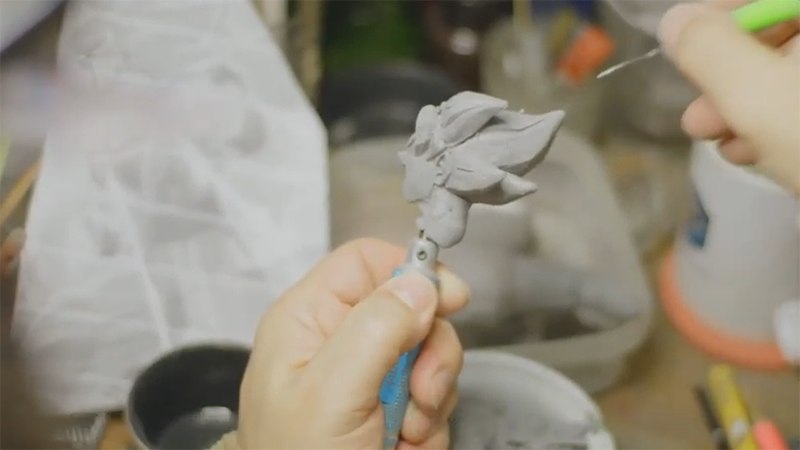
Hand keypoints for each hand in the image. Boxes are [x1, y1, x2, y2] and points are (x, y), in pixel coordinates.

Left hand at [237, 238, 469, 449]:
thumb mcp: (331, 392)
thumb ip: (376, 330)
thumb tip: (422, 284)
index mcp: (308, 319)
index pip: (365, 262)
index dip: (410, 271)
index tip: (449, 300)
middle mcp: (339, 340)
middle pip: (411, 308)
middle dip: (429, 353)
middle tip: (421, 392)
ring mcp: (368, 377)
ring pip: (430, 355)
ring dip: (432, 397)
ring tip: (405, 432)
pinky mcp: (391, 409)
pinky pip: (434, 397)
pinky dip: (430, 425)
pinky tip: (405, 446)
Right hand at [658, 1, 799, 192]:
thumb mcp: (757, 95)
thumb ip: (709, 51)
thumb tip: (673, 21)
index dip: (714, 16)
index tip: (680, 48)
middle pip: (773, 35)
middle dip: (725, 74)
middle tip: (697, 112)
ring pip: (786, 72)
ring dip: (741, 106)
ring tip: (715, 139)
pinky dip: (773, 121)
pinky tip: (752, 151)